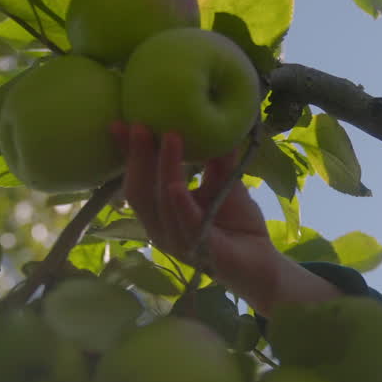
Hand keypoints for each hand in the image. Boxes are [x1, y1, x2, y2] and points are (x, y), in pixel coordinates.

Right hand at [111, 122, 340, 314]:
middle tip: (139, 124)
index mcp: (160, 213)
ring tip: (170, 137)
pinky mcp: (201, 252)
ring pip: (160, 204)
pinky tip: (175, 185)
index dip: (126, 153)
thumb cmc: (236, 225)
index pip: (136, 180)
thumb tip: (213, 118)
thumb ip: (216, 157)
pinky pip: (186, 225)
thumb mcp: (223, 183)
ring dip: (163, 169)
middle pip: (139, 191)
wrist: (262, 263)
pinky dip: (179, 204)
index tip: (119, 122)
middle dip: (137, 157)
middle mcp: (161, 228)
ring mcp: (178, 242)